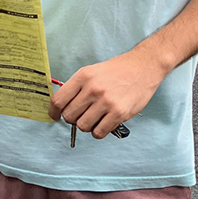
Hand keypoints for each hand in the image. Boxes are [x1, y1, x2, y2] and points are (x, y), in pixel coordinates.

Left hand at [48, 48, 166, 138]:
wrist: (143, 66)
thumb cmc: (118, 70)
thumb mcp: (93, 71)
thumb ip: (78, 87)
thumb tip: (63, 106)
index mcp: (83, 76)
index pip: (58, 100)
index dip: (54, 111)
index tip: (55, 116)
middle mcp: (92, 88)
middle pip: (69, 116)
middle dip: (73, 118)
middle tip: (81, 115)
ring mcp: (106, 101)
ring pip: (83, 126)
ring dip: (87, 125)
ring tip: (95, 118)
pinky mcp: (119, 113)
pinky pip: (99, 132)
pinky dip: (98, 131)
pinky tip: (103, 123)